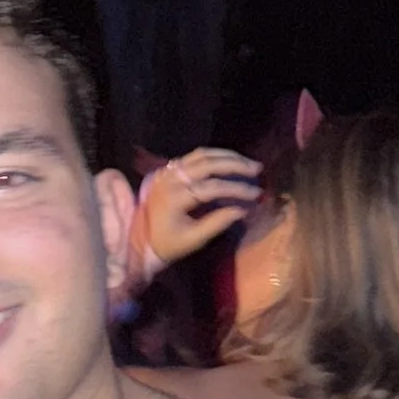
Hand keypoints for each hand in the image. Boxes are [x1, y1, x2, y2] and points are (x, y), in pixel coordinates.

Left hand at [123, 150, 260, 289]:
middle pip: (208, 164)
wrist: (141, 241)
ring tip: (248, 163)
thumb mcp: (194, 239)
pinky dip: (214, 156)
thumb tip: (243, 209)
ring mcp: (169, 172)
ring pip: (202, 155)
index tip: (256, 194)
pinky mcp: (169, 170)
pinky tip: (230, 161)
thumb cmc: (168, 244)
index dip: (237, 189)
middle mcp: (171, 179)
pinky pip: (194, 156)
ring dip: (227, 156)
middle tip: (257, 169)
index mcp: (175, 198)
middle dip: (235, 165)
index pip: (212, 188)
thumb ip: (218, 223)